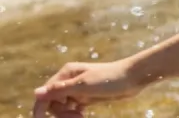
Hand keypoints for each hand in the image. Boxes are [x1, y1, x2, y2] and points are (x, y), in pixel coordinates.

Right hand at [31, 60, 145, 117]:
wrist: (134, 78)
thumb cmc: (110, 78)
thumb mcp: (83, 86)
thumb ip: (60, 90)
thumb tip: (36, 93)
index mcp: (66, 73)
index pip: (45, 93)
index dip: (40, 108)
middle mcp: (69, 80)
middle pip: (54, 102)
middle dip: (61, 113)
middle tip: (77, 117)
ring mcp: (78, 89)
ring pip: (63, 107)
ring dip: (68, 115)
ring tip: (81, 117)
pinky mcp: (87, 97)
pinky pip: (73, 109)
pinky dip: (74, 115)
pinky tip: (82, 116)